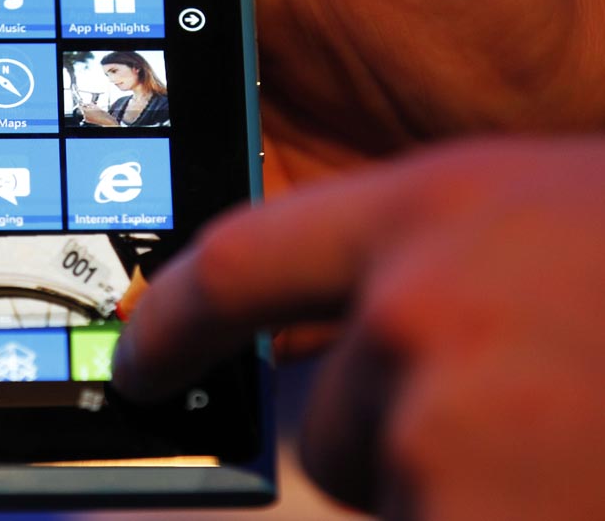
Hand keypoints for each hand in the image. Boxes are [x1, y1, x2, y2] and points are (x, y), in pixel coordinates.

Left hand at [112, 137, 604, 519]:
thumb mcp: (538, 214)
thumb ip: (433, 256)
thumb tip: (363, 312)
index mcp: (435, 207)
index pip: (239, 265)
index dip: (174, 322)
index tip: (136, 366)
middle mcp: (418, 305)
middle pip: (323, 417)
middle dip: (385, 435)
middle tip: (506, 421)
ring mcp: (445, 417)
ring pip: (382, 482)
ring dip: (451, 484)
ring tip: (558, 448)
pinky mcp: (473, 516)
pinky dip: (487, 516)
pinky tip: (565, 488)